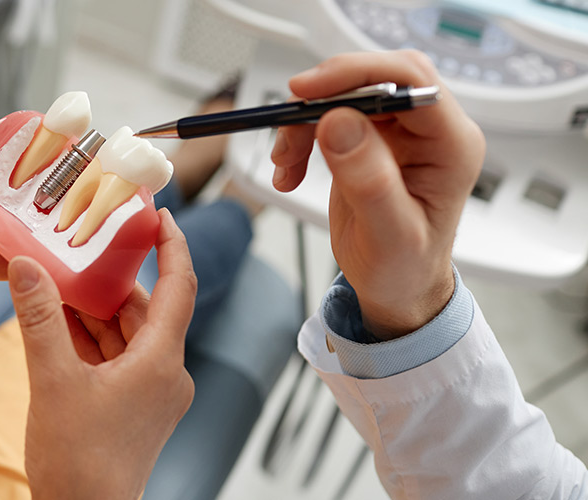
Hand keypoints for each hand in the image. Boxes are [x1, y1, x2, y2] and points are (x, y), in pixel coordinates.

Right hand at [9, 209, 195, 498]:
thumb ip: (40, 319)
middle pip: (145, 309)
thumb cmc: (79, 462)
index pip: (179, 286)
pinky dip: (91, 339)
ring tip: (60, 278)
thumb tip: (27, 266)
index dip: (172, 245)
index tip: (160, 214)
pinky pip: (116, 358)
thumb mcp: (53, 380)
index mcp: (161, 362)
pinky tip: (59, 320)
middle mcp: (165, 373)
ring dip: (95, 310)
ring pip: (126, 334)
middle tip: (84, 243)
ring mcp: (150, 392)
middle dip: (112, 279)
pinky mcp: (133, 407)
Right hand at [270, 50, 484, 338]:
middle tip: (288, 120)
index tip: (309, 91)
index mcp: (451, 145)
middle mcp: (429, 130)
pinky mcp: (370, 138)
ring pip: (345, 95)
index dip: (358, 74)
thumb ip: (369, 180)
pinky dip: (300, 136)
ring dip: (304, 122)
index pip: (410, 80)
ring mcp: (399, 132)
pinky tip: (290, 171)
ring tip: (286, 164)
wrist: (397, 286)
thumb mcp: (389, 235)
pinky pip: (329, 116)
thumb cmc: (404, 268)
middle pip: (375, 78)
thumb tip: (339, 122)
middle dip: (325, 95)